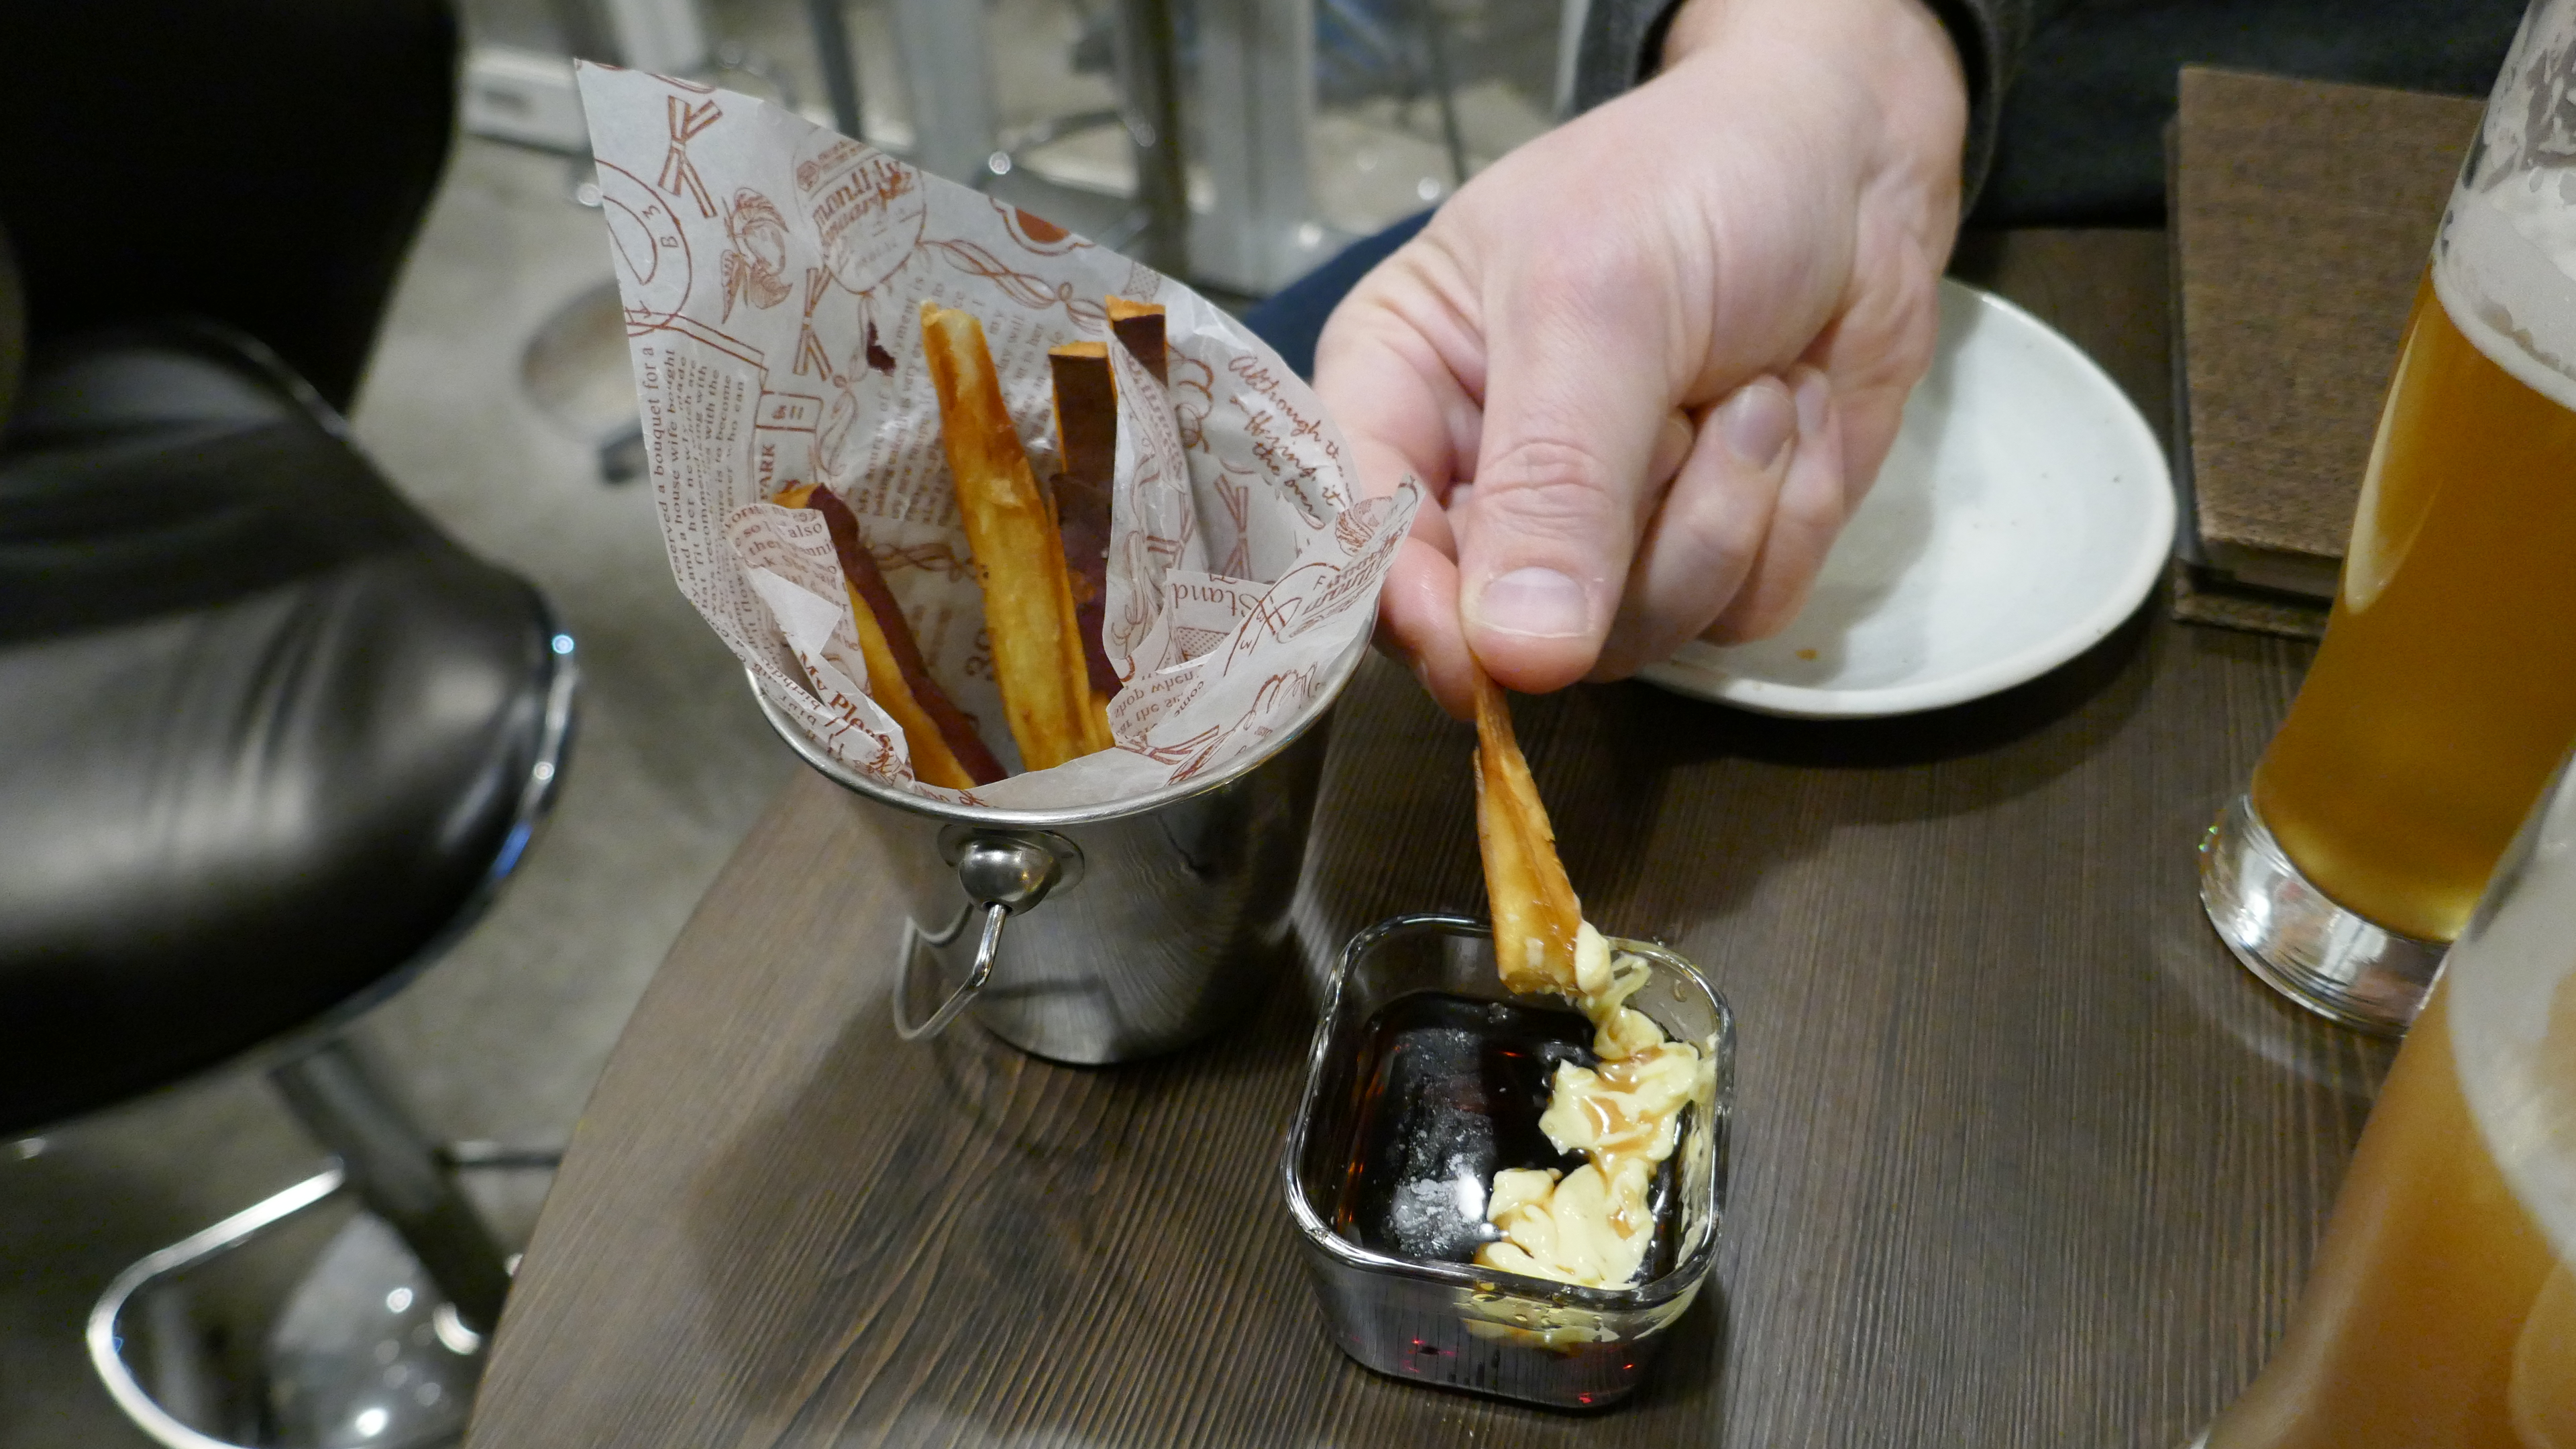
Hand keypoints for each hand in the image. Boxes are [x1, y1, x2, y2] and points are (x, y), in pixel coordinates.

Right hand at [1315, 0, 1965, 715]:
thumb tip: (1516, 656)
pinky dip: (1788, 518)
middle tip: (1686, 422)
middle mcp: (1483, 480)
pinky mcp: (1705, 555)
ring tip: (1755, 393)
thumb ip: (1551, 480)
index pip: (1359, 543)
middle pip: (1501, 627)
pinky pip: (1734, 616)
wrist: (1863, 156)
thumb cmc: (1697, 183)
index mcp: (1402, 390)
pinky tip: (1790, 414)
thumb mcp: (1604, 304)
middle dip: (1619, 549)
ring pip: (1634, 632)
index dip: (1408, 612)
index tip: (1477, 651)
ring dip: (1723, 515)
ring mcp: (1597, 532)